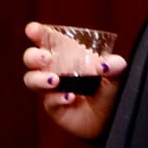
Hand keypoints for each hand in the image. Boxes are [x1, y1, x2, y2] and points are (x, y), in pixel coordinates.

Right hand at [23, 21, 125, 139]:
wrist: (110, 118)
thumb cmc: (109, 90)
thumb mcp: (117, 74)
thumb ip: (115, 66)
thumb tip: (106, 65)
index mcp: (65, 53)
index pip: (46, 38)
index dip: (36, 32)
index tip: (33, 30)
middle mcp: (54, 68)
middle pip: (31, 58)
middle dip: (33, 56)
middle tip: (46, 58)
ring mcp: (50, 88)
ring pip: (31, 80)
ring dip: (39, 79)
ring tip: (55, 80)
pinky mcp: (53, 106)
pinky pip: (48, 101)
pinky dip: (57, 98)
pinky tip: (70, 97)